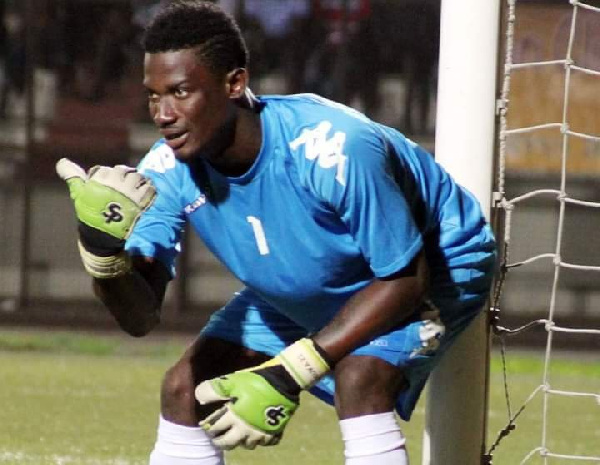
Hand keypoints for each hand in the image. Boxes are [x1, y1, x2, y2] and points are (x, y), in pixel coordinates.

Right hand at [56, 158, 155, 277]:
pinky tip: (145, 191)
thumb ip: (73, 176)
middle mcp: (114, 185)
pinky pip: (149, 189)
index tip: (108, 180)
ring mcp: (128, 194)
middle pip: (124, 170)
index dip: (108, 174)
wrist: (102, 234)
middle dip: (123, 174)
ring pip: (138, 177)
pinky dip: (149, 188)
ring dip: (138, 179)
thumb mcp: (78, 193)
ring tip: (135, 185)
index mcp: (99, 181)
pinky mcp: (140, 203)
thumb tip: (62, 162)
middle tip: (124, 182)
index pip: (107, 169)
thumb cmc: (88, 212)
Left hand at [195, 371, 295, 449]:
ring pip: (248, 445)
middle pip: (229, 443)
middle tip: (217, 438)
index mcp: (234, 418)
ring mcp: (262, 433)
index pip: (216, 429)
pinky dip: (261, 440)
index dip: (208, 428)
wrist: (284, 380)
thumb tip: (198, 397)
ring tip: (238, 435)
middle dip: (221, 442)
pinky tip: (259, 434)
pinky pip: (266, 442)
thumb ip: (213, 390)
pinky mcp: (276, 431)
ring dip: (240, 442)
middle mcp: (247, 430)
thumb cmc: (255, 380)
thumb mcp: (231, 381)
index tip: (205, 426)